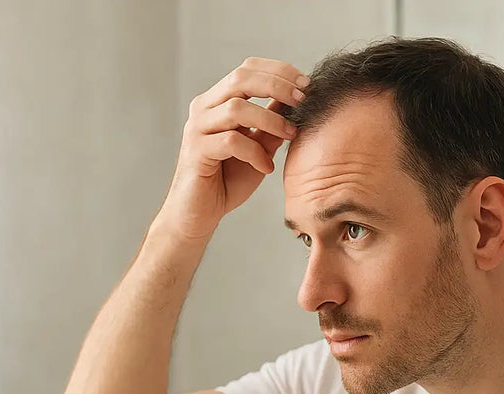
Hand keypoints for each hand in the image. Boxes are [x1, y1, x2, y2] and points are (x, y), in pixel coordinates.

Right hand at [159, 57, 306, 240]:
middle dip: (277, 85)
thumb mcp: (258, 146)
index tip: (307, 84)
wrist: (199, 214)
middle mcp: (204, 108)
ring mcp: (198, 128)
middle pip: (241, 78)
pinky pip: (231, 142)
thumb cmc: (228, 180)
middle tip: (302, 100)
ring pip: (236, 108)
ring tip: (290, 135)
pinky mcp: (197, 151)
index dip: (279, 71)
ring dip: (270, 120)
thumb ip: (272, 122)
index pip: (247, 68)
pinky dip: (255, 153)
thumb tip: (297, 99)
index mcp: (218, 100)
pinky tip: (266, 167)